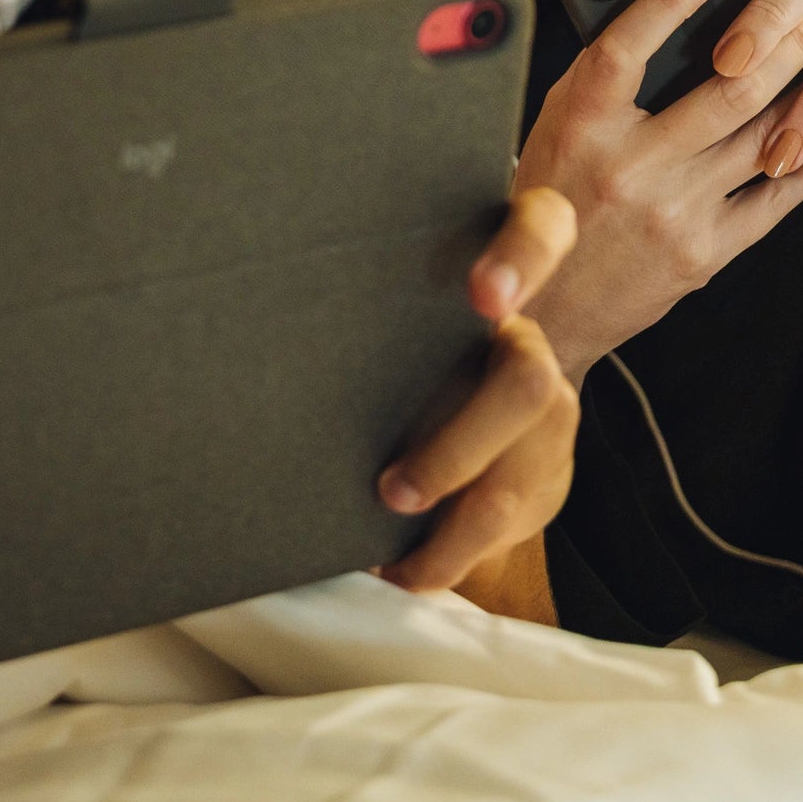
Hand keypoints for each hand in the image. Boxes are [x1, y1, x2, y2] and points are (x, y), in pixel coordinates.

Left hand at [377, 187, 581, 596]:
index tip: (481, 299)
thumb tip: (253, 281)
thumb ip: (360, 290)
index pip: (541, 231)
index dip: (521, 259)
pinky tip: (400, 570)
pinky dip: (447, 559)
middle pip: (525, 386)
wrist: (460, 387)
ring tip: (387, 558)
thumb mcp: (382, 305)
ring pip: (519, 483)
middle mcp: (530, 344)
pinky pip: (507, 529)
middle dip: (456, 449)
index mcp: (496, 274)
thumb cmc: (390, 338)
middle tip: (391, 491)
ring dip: (449, 532)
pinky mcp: (547, 480)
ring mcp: (548, 419)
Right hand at [516, 0, 802, 377]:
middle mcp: (628, 166)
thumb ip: (601, 81)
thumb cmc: (549, 205)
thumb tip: (658, 15)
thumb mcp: (555, 130)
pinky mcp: (705, 253)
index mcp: (580, 125)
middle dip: (785, 44)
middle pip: (730, 89)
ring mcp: (673, 212)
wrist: (545, 315)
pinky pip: (775, 197)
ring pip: (764, 137)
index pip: (630, 41)